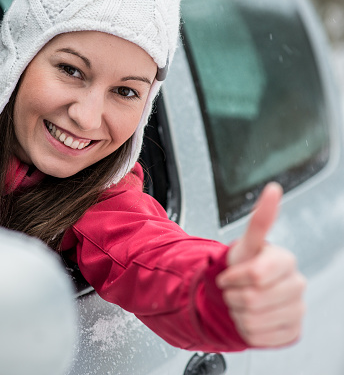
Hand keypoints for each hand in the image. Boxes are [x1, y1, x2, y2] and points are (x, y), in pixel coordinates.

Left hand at [216, 183, 305, 347]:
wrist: (242, 291)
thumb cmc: (243, 265)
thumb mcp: (246, 244)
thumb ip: (260, 219)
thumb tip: (273, 189)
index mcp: (286, 261)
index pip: (255, 276)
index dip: (233, 278)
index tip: (229, 274)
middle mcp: (297, 284)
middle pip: (252, 299)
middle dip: (232, 294)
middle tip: (234, 289)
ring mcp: (297, 309)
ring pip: (252, 320)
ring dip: (236, 312)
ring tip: (241, 301)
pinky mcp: (292, 331)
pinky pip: (258, 337)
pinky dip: (244, 328)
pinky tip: (250, 317)